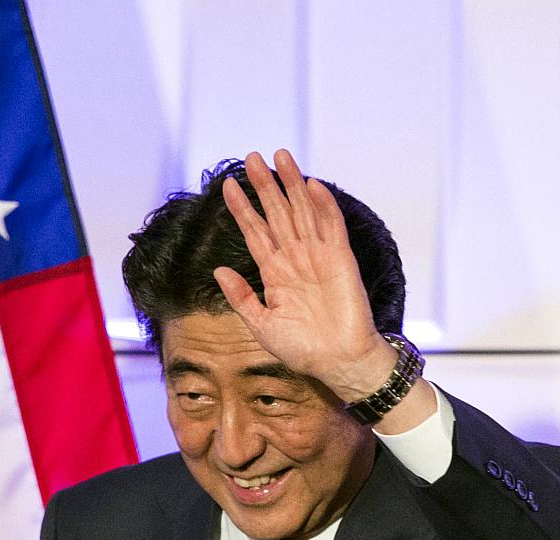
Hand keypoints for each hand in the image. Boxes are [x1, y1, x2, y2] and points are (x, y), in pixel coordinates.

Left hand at [213, 150, 396, 402]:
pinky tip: (311, 184)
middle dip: (264, 185)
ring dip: (291, 184)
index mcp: (274, 272)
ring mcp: (318, 256)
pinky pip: (331, 227)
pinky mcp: (341, 260)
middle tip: (252, 157)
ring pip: (302, 212)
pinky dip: (322, 205)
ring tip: (279, 156)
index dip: (242, 208)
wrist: (337, 363)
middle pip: (277, 213)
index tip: (228, 185)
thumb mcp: (261, 324)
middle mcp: (295, 258)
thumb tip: (218, 270)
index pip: (255, 232)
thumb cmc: (301, 349)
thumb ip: (241, 297)